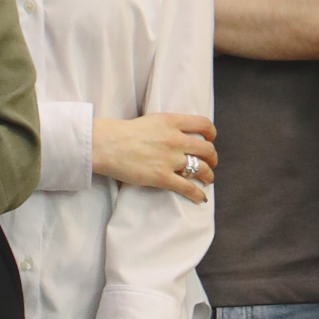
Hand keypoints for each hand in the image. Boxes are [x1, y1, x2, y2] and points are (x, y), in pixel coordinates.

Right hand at [95, 108, 215, 199]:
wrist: (107, 144)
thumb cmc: (123, 132)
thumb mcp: (152, 120)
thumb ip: (169, 126)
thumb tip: (180, 135)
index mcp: (172, 122)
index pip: (204, 124)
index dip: (211, 133)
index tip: (210, 139)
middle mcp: (175, 139)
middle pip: (207, 149)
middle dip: (212, 158)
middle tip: (210, 163)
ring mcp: (170, 159)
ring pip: (202, 168)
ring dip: (208, 175)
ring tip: (207, 179)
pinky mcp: (162, 177)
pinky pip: (188, 187)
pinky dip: (197, 194)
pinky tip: (200, 197)